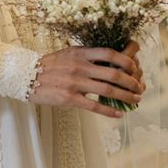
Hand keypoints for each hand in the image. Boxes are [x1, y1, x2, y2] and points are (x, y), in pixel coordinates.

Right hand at [28, 45, 143, 118]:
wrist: (27, 75)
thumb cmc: (51, 64)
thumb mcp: (69, 53)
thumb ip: (87, 56)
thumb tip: (110, 60)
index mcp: (80, 53)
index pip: (109, 53)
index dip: (125, 60)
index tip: (134, 67)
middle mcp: (79, 66)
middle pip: (112, 74)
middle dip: (130, 82)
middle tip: (139, 87)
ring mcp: (75, 83)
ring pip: (107, 91)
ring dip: (125, 97)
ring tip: (135, 101)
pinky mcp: (69, 98)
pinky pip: (94, 106)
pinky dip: (109, 111)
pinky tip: (119, 114)